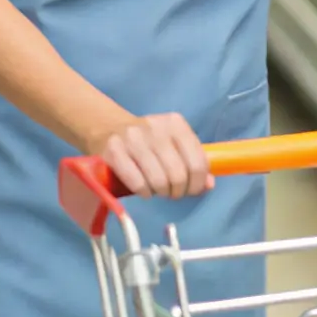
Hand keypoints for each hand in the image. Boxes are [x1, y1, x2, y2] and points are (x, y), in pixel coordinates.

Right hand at [87, 112, 214, 199]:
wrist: (107, 127)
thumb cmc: (147, 140)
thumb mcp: (173, 143)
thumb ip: (193, 161)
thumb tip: (209, 185)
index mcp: (176, 124)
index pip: (198, 162)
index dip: (198, 184)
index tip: (191, 190)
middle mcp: (156, 128)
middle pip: (179, 175)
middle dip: (178, 191)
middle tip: (172, 192)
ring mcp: (134, 139)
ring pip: (159, 181)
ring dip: (161, 193)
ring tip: (157, 190)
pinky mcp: (114, 152)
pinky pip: (138, 184)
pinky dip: (144, 193)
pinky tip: (143, 189)